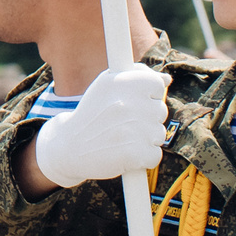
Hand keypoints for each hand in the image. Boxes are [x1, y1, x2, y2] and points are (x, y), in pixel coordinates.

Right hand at [31, 64, 167, 187]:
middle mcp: (128, 103)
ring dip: (145, 140)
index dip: (148, 96)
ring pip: (159, 134)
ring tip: (121, 139)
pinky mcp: (135, 154)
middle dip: (146, 119)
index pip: (157, 85)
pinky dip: (142, 159)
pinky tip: (124, 154)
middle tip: (123, 124)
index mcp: (122, 82)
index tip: (133, 103)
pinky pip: (155, 156)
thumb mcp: (107, 86)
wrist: (69, 146)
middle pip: (160, 111)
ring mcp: (133, 129)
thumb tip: (167, 78)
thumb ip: (137, 76)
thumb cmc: (93, 113)